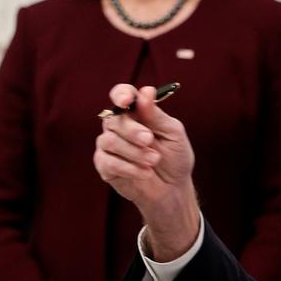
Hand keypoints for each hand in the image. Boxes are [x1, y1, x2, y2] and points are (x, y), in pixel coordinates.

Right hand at [93, 84, 199, 260]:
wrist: (173, 188)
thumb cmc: (175, 158)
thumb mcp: (173, 134)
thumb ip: (157, 115)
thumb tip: (146, 91)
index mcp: (136, 114)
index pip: (121, 94)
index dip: (121, 94)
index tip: (127, 101)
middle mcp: (119, 126)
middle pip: (113, 119)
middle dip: (132, 130)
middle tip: (149, 140)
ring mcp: (109, 145)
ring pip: (108, 140)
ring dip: (134, 152)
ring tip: (154, 160)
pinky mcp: (104, 165)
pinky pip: (108, 161)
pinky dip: (129, 168)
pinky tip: (145, 173)